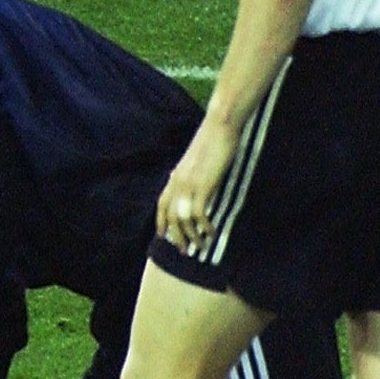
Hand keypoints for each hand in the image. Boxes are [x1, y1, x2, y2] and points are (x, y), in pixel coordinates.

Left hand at [156, 119, 238, 253]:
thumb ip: (193, 175)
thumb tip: (196, 184)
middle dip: (176, 236)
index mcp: (175, 176)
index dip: (161, 221)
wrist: (218, 127)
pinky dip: (205, 227)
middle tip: (185, 251)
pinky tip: (212, 233)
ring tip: (201, 247)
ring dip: (192, 236)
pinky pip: (199, 214)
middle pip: (170, 216)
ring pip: (183, 219)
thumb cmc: (212, 141)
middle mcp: (177, 182)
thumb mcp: (197, 161)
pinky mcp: (202, 186)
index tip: (163, 235)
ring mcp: (188, 185)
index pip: (161, 204)